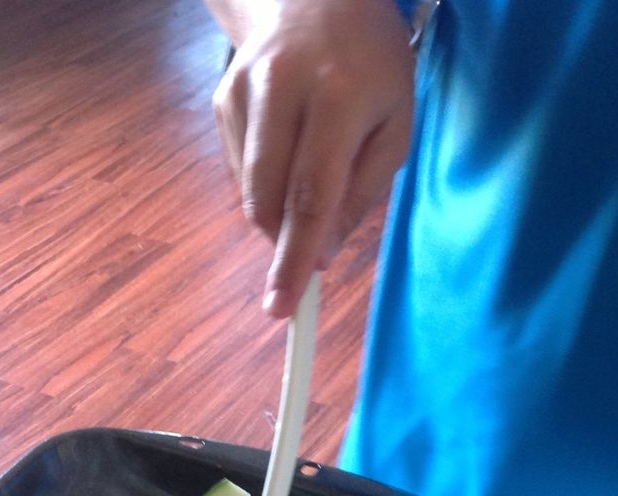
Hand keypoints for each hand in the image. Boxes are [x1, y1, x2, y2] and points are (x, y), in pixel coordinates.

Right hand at [212, 0, 414, 316]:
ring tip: (309, 174)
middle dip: (283, 244)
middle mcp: (283, 89)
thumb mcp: (396, 124)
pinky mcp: (222, 97)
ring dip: (277, 212)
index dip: (295, 257)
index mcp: (338, 96)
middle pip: (268, 200)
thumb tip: (323, 253)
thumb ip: (363, 193)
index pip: (311, 195)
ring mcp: (243, 90)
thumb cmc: (370, 66)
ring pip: (250, 191)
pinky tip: (287, 148)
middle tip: (302, 262)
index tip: (282, 306)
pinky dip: (265, 181)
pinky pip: (239, 170)